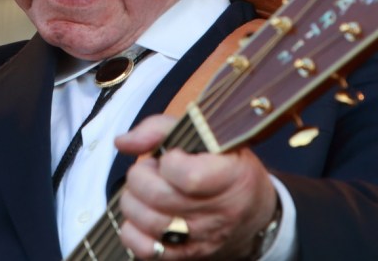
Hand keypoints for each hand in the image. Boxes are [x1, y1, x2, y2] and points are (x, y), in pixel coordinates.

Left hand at [114, 114, 276, 259]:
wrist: (254, 212)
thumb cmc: (226, 165)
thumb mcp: (206, 135)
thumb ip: (161, 129)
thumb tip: (122, 142)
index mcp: (230, 177)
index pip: (188, 177)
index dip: (169, 162)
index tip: (171, 156)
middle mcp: (218, 213)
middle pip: (159, 198)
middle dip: (141, 177)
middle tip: (150, 170)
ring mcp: (201, 238)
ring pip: (148, 222)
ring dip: (133, 200)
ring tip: (145, 189)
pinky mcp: (186, 256)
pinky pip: (146, 250)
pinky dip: (132, 229)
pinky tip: (142, 213)